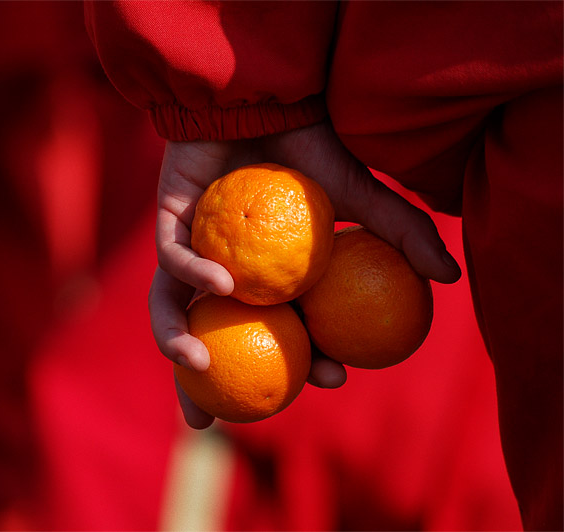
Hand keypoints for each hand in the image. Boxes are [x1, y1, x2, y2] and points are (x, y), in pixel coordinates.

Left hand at [150, 119, 460, 428]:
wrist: (265, 96)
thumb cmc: (310, 147)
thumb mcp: (361, 195)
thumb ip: (398, 232)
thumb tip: (449, 275)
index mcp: (264, 279)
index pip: (277, 335)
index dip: (297, 366)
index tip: (328, 378)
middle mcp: (222, 273)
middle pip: (207, 339)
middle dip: (201, 387)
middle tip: (210, 424)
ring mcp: (191, 249)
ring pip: (171, 308)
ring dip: (176, 343)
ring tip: (199, 365)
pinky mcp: (169, 221)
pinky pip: (172, 259)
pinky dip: (195, 276)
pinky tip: (225, 287)